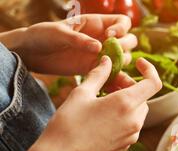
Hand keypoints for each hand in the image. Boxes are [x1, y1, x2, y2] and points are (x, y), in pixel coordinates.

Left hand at [15, 14, 136, 74]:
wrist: (33, 54)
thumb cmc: (44, 35)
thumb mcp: (59, 33)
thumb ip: (79, 40)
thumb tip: (98, 47)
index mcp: (96, 24)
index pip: (122, 22)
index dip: (121, 28)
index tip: (109, 36)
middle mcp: (103, 39)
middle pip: (129, 40)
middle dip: (125, 46)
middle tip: (111, 53)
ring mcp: (101, 55)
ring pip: (124, 59)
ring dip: (121, 64)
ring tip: (110, 70)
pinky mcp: (95, 70)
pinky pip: (112, 75)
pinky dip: (116, 81)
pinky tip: (115, 86)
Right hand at [36, 56, 161, 150]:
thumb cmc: (68, 123)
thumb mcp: (82, 93)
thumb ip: (99, 74)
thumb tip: (108, 60)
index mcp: (126, 104)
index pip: (153, 83)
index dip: (149, 70)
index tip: (138, 63)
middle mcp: (134, 120)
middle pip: (144, 97)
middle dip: (130, 86)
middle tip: (109, 83)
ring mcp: (132, 135)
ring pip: (139, 111)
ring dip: (128, 101)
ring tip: (104, 98)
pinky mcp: (126, 145)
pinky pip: (132, 125)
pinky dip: (125, 115)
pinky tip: (104, 115)